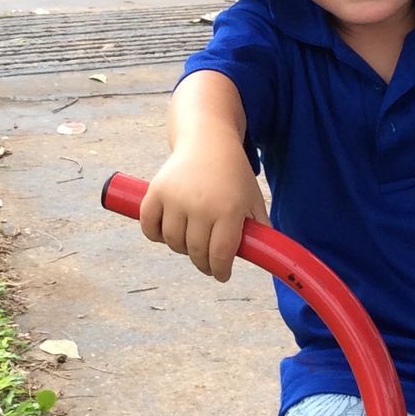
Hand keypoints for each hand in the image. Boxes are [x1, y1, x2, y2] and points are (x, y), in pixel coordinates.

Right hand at [139, 139, 267, 281]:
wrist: (208, 140)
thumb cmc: (233, 174)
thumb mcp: (253, 199)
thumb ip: (259, 229)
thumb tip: (265, 258)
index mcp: (228, 209)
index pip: (220, 255)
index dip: (221, 271)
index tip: (222, 275)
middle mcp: (200, 205)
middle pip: (196, 252)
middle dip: (204, 264)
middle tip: (208, 263)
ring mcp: (175, 199)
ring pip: (173, 242)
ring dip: (181, 249)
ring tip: (191, 242)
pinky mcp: (155, 192)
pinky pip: (149, 227)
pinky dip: (155, 235)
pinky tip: (167, 234)